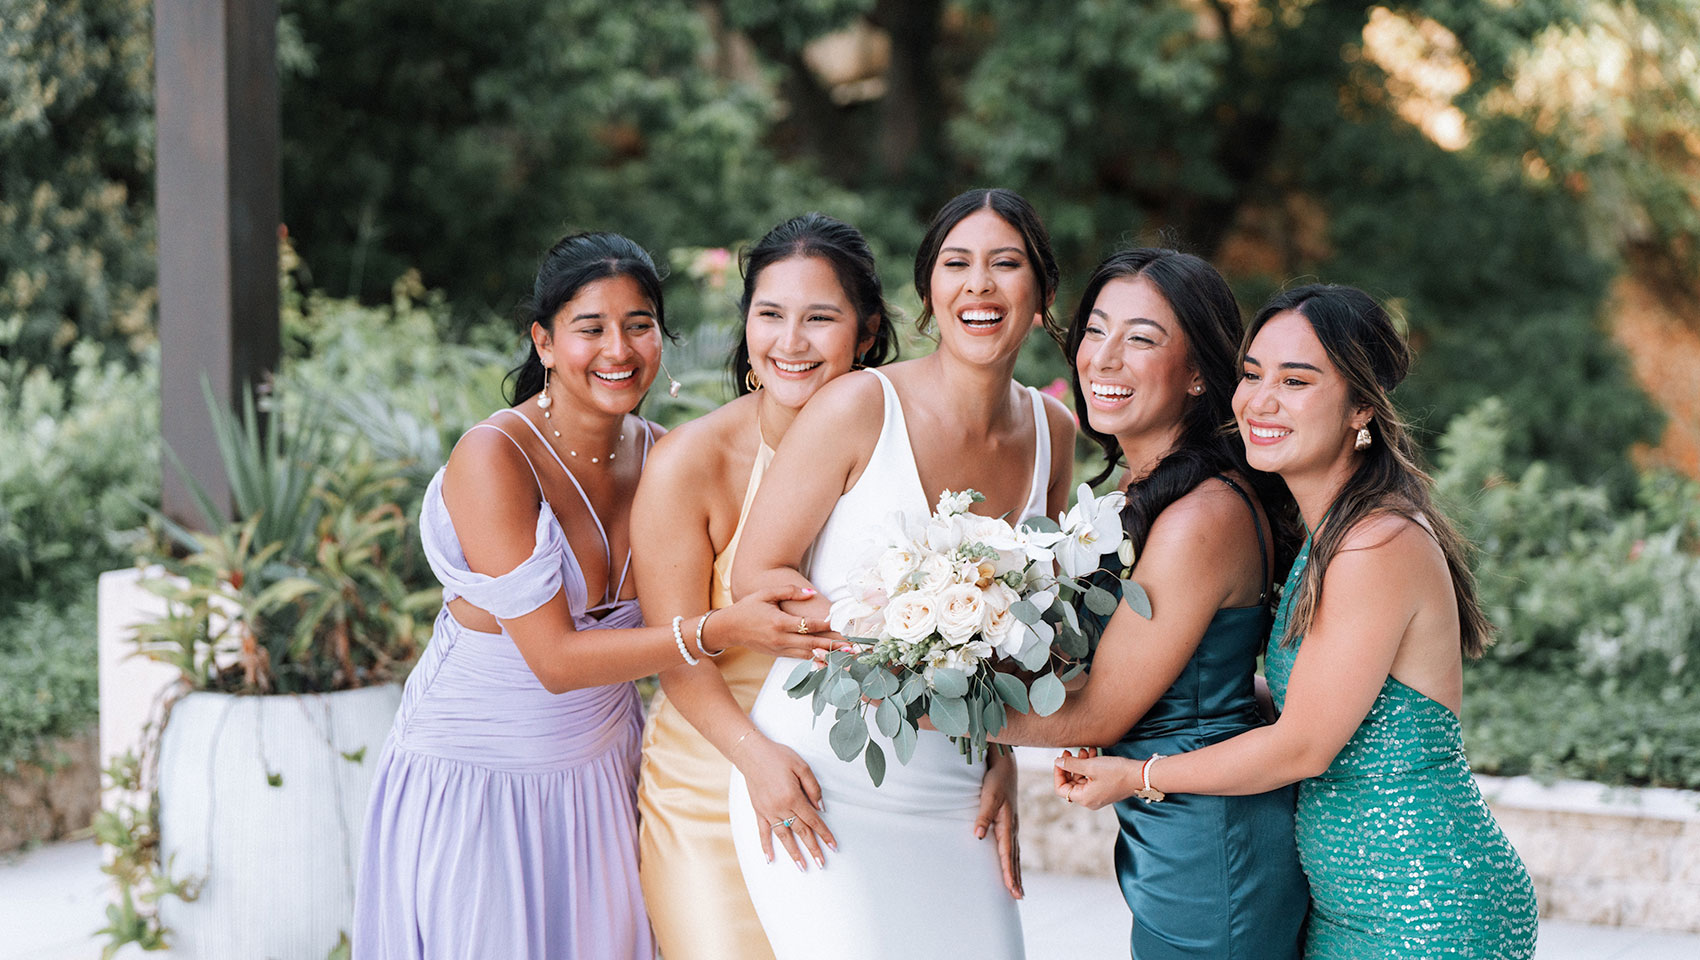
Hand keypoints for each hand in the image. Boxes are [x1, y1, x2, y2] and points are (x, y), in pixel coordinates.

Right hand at [713, 584, 843, 659]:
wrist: (728, 628)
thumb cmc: (747, 608)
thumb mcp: (766, 594)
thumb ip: (790, 592)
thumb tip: (812, 593)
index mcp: (778, 623)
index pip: (807, 625)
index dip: (825, 624)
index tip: (840, 623)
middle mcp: (780, 639)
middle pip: (811, 644)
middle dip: (832, 646)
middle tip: (850, 648)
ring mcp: (779, 649)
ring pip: (807, 655)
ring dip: (826, 656)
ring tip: (844, 658)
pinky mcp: (777, 655)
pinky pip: (799, 658)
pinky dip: (814, 660)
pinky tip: (826, 662)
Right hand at [733, 733, 834, 871]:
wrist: (752, 753)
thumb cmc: (778, 756)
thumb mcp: (801, 766)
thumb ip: (813, 788)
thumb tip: (821, 808)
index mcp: (793, 797)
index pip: (813, 820)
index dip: (824, 833)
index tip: (833, 846)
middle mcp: (781, 808)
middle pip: (801, 832)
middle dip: (813, 848)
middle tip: (822, 863)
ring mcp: (768, 811)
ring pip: (784, 836)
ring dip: (793, 853)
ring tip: (802, 867)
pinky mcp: (759, 811)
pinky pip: (763, 832)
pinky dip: (765, 847)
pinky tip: (770, 859)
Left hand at [976, 749, 1022, 898]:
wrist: (1005, 766)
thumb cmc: (996, 780)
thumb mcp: (988, 796)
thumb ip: (983, 815)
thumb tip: (978, 835)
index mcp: (1007, 824)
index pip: (1007, 853)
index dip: (1008, 872)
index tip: (1011, 888)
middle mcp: (1012, 827)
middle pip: (1014, 858)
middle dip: (1015, 878)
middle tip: (1018, 897)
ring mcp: (1012, 825)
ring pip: (1015, 854)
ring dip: (1016, 871)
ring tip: (1018, 889)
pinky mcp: (1009, 822)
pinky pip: (1012, 846)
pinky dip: (1014, 860)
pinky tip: (1013, 866)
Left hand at [1052, 747, 1134, 809]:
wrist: (1141, 775)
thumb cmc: (1117, 773)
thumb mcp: (1091, 766)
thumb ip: (1071, 764)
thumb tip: (1057, 762)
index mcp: (1084, 798)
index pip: (1061, 789)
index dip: (1058, 773)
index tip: (1059, 759)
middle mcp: (1090, 800)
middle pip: (1071, 783)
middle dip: (1070, 765)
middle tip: (1070, 752)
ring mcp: (1098, 795)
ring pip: (1082, 778)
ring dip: (1081, 763)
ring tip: (1084, 750)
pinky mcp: (1105, 788)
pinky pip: (1092, 777)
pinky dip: (1090, 765)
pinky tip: (1093, 752)